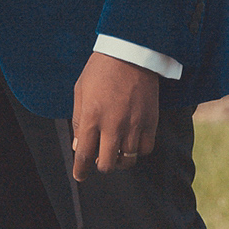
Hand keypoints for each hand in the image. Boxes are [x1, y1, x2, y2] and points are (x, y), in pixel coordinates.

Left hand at [71, 52, 158, 179]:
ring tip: (116, 150)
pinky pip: (145, 150)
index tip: (80, 176)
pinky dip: (137, 150)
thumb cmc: (100, 69)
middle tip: (100, 158)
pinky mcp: (150, 122)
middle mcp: (112, 125)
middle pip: (106, 163)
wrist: (130, 52)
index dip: (81, 170)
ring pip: (127, 161)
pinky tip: (132, 142)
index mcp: (91, 116)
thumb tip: (79, 145)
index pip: (84, 154)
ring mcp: (133, 125)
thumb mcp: (80, 90)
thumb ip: (78, 119)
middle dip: (101, 165)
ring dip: (120, 159)